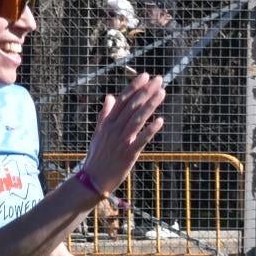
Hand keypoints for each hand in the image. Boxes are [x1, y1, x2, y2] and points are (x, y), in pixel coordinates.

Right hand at [80, 76, 166, 197]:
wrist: (93, 179)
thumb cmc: (97, 157)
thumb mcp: (98, 133)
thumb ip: (105, 114)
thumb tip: (110, 96)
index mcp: (107, 123)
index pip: (122, 100)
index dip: (134, 87)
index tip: (145, 75)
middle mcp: (114, 129)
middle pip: (132, 106)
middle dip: (146, 92)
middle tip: (158, 80)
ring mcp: (121, 141)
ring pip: (137, 119)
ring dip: (150, 105)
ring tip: (162, 93)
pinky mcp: (128, 154)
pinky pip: (141, 140)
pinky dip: (151, 130)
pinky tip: (161, 120)